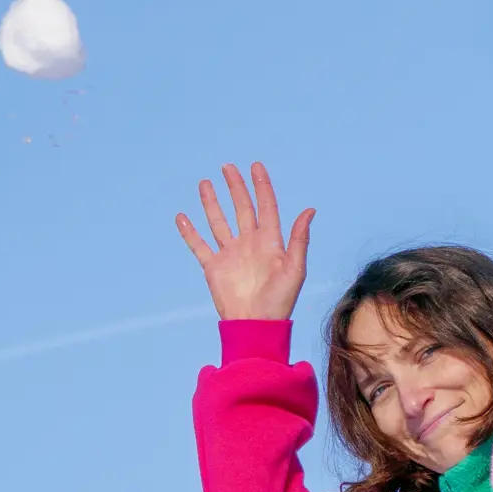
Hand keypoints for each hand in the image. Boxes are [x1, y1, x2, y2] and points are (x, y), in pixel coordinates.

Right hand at [175, 162, 314, 321]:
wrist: (256, 325)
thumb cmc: (280, 300)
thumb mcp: (295, 268)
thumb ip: (299, 239)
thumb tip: (309, 210)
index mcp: (270, 242)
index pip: (266, 207)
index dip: (262, 186)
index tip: (255, 167)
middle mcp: (249, 243)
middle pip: (241, 208)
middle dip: (235, 187)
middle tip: (228, 167)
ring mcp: (230, 254)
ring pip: (219, 221)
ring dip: (211, 203)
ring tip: (205, 183)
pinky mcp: (213, 267)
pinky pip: (199, 245)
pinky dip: (189, 231)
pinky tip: (182, 216)